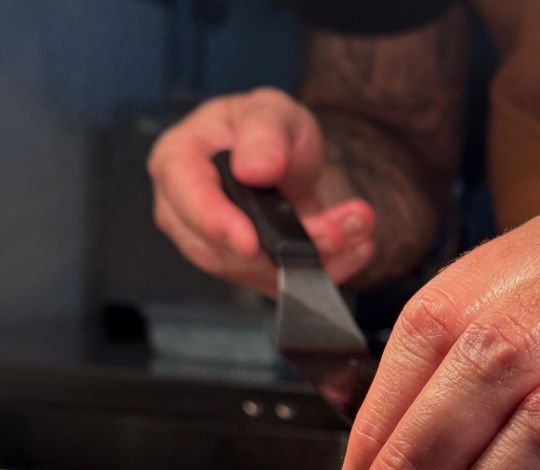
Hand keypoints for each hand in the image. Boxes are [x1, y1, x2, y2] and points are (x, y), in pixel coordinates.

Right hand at [147, 88, 374, 295]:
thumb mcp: (270, 112)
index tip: (251, 242)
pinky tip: (354, 250)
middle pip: (223, 251)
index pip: (188, 200)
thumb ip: (264, 134)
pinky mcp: (248, 272)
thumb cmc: (264, 130)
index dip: (218, 225)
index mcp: (179, 163)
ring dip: (313, 259)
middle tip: (337, 232)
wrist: (286, 159)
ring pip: (257, 274)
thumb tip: (255, 168)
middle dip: (283, 249)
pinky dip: (323, 270)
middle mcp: (188, 214)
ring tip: (357, 233)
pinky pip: (281, 284)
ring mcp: (216, 248)